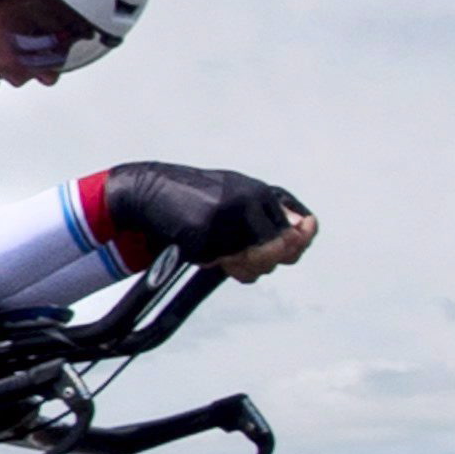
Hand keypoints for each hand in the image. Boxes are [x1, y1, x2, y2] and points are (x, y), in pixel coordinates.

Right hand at [99, 162, 315, 276]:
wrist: (148, 188)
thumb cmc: (195, 194)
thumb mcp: (237, 193)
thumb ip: (271, 211)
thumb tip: (306, 227)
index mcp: (258, 191)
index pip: (295, 231)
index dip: (293, 248)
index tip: (285, 252)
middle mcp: (246, 201)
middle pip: (277, 251)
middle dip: (263, 263)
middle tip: (241, 259)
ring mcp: (224, 217)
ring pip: (250, 262)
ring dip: (235, 265)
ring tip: (219, 252)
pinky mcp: (201, 232)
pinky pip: (216, 261)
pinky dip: (207, 260)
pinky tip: (195, 243)